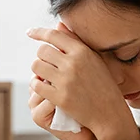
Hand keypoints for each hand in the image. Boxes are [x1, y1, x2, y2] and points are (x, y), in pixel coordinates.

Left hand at [26, 24, 134, 139]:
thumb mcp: (95, 59)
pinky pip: (37, 85)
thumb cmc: (103, 85)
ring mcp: (66, 80)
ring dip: (38, 70)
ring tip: (45, 75)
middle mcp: (73, 63)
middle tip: (47, 64)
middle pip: (42, 50)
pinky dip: (37, 84)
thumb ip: (76, 41)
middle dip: (41, 56)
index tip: (30, 32)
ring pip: (36, 66)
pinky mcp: (60, 97)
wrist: (109, 113)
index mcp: (82, 51)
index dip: (38, 32)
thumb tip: (58, 25)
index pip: (53, 35)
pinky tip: (42, 87)